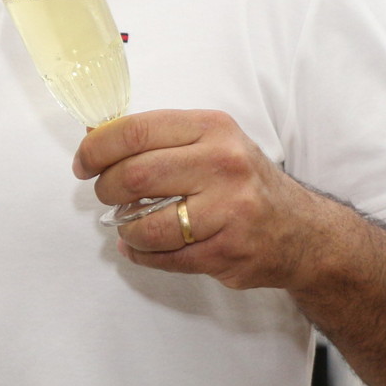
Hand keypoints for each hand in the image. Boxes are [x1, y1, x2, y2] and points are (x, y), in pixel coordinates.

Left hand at [73, 109, 342, 292]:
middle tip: (104, 193)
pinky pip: (164, 258)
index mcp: (212, 128)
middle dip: (106, 188)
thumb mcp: (211, 141)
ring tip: (125, 223)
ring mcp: (228, 210)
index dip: (97, 147)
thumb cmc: (243, 180)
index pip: (135, 131)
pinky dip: (141, 254)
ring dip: (124, 227)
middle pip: (135, 176)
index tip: (83, 162)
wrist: (301, 231)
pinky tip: (139, 246)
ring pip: (146, 223)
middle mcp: (223, 164)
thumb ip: (158, 137)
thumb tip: (94, 135)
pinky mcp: (227, 252)